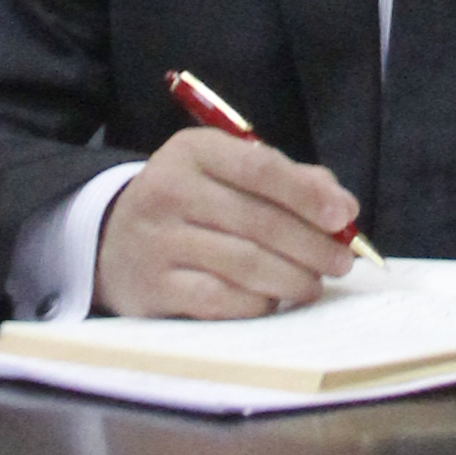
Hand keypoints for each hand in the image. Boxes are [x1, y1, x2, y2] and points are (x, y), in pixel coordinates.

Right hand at [94, 128, 359, 317]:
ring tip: (315, 285)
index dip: (308, 194)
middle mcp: (171, 190)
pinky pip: (219, 300)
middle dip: (310, 244)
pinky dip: (256, 303)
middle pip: (258, 221)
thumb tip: (342, 206)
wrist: (110, 239)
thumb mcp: (223, 171)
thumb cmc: (187, 201)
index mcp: (193, 151)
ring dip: (291, 278)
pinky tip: (273, 301)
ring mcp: (159, 242)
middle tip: (341, 262)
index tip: (345, 217)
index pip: (260, 168)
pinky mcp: (153, 289)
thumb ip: (284, 179)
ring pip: (243, 264)